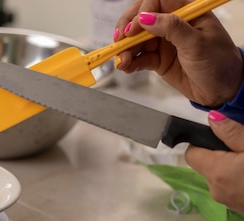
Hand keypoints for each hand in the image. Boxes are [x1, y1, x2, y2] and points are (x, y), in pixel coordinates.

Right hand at [114, 0, 242, 107]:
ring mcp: (164, 42)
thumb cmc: (219, 62)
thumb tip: (146, 18)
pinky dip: (130, 62)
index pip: (157, 1)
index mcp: (187, 12)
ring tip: (123, 61)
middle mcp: (173, 24)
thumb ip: (172, 28)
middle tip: (120, 41)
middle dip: (127, 29)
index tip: (133, 29)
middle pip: (142, 18)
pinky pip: (140, 57)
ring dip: (126, 50)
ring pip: (137, 40)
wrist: (223, 90)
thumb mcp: (197, 43)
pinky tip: (126, 67)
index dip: (141, 12)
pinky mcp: (159, 59)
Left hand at [185, 111, 243, 213]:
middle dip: (222, 152)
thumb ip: (232, 132)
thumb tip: (212, 118)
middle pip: (207, 165)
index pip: (191, 153)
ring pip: (222, 177)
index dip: (201, 140)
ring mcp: (229, 202)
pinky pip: (234, 187)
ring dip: (234, 166)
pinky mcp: (241, 209)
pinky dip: (242, 179)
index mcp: (217, 173)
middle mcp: (216, 190)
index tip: (221, 134)